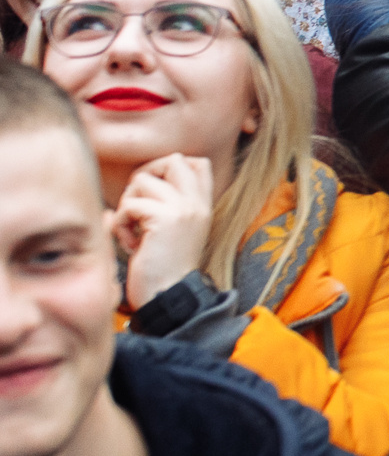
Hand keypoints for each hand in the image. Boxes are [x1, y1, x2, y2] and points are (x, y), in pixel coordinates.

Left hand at [111, 154, 216, 311]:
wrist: (170, 296)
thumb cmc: (164, 267)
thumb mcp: (174, 230)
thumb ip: (166, 204)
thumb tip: (131, 186)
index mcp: (203, 204)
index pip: (197, 163)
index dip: (168, 168)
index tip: (154, 193)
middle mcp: (197, 202)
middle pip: (172, 160)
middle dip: (145, 176)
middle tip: (137, 206)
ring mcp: (183, 208)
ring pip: (141, 180)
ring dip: (127, 204)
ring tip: (132, 230)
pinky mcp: (164, 219)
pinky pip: (128, 205)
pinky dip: (119, 224)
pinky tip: (130, 244)